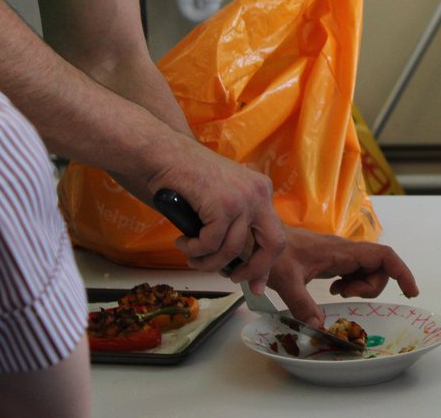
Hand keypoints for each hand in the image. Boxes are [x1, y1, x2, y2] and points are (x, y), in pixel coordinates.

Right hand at [148, 145, 284, 291]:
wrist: (165, 154)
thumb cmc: (187, 179)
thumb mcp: (221, 200)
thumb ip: (233, 225)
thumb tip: (237, 264)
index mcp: (261, 192)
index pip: (275, 235)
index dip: (266, 265)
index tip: (256, 285)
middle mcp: (259, 194)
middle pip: (273, 244)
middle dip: (254, 270)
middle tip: (232, 278)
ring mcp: (242, 198)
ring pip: (232, 250)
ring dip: (207, 261)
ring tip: (191, 256)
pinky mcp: (222, 204)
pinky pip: (211, 243)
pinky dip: (194, 249)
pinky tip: (183, 241)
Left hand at [264, 227, 419, 326]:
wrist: (261, 239)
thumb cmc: (274, 255)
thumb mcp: (286, 281)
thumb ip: (302, 304)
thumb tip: (319, 328)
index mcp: (342, 252)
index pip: (383, 256)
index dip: (402, 272)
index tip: (410, 291)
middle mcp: (346, 251)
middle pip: (379, 267)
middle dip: (370, 287)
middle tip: (344, 295)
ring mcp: (341, 255)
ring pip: (369, 271)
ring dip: (360, 287)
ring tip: (336, 293)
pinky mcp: (334, 261)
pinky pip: (356, 273)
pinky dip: (352, 285)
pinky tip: (333, 290)